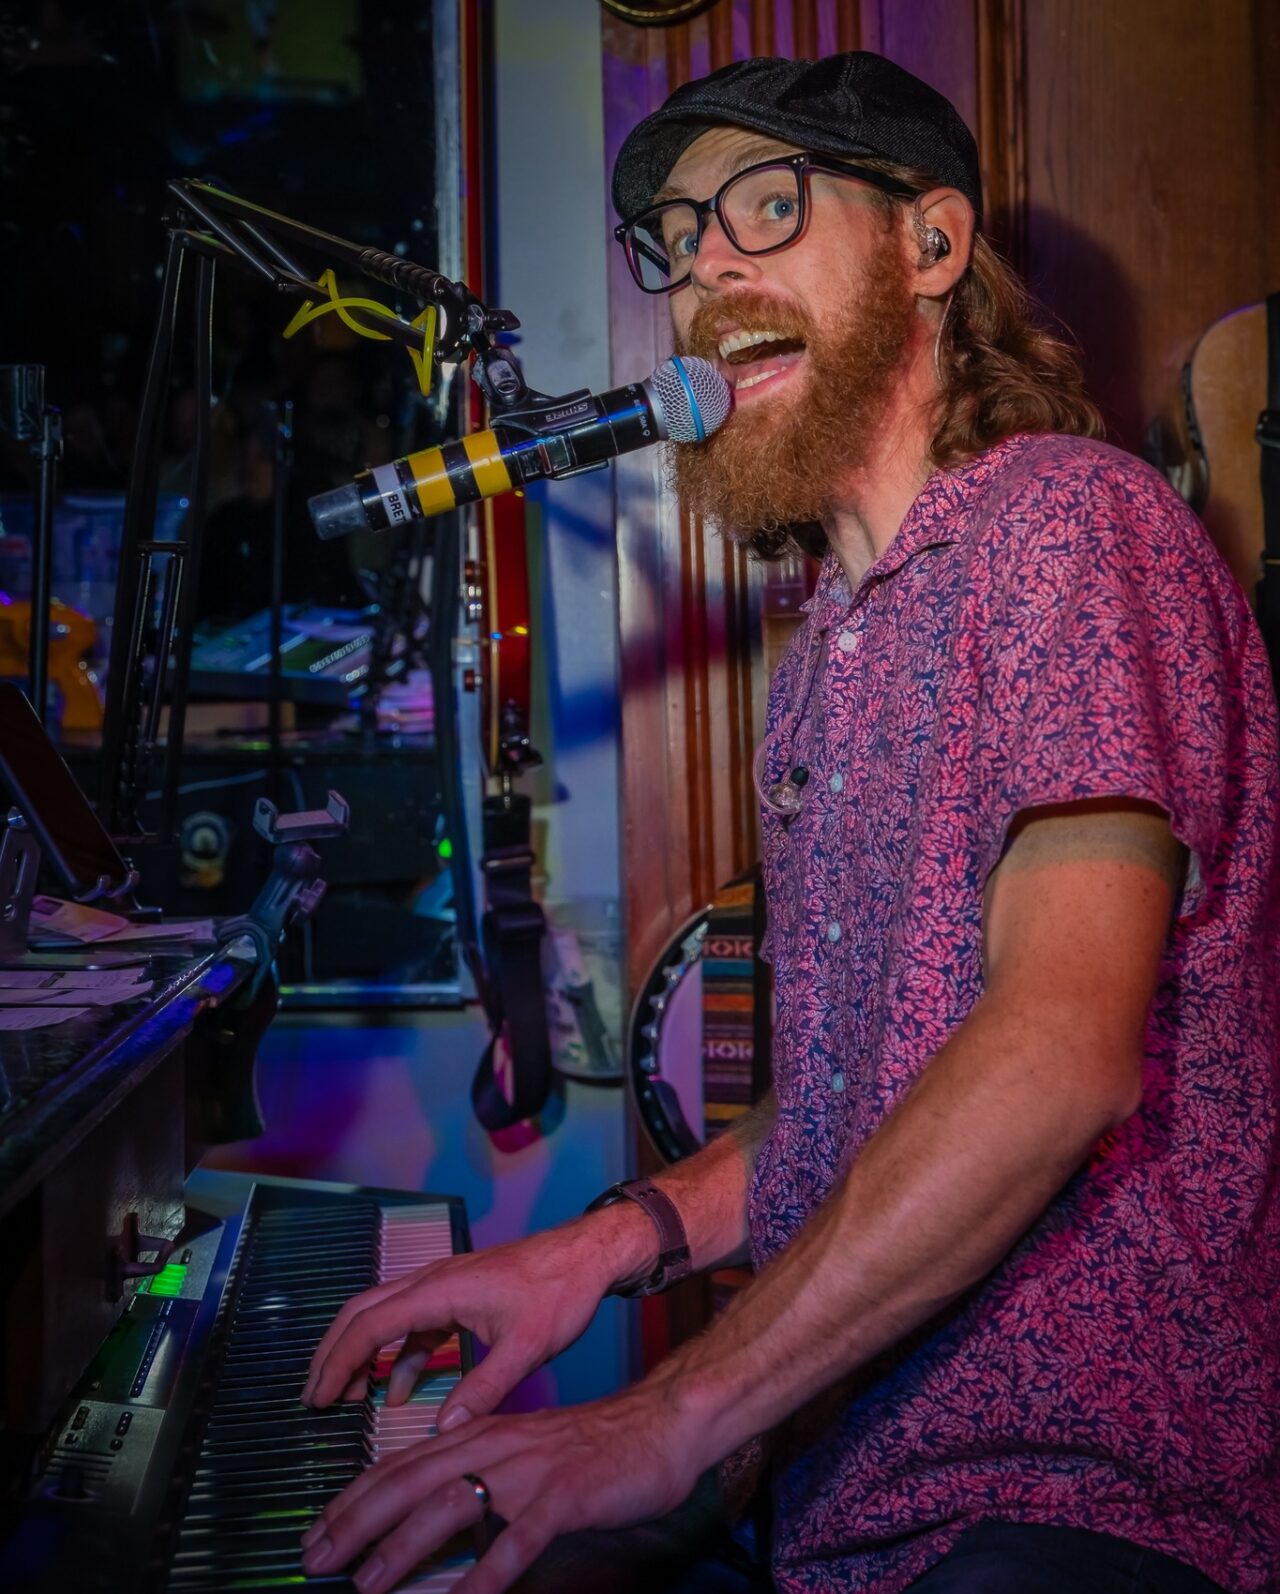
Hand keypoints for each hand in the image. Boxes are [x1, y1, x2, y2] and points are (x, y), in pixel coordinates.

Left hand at [299, 1382, 703, 1593]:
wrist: (658, 1427)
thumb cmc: (589, 1450)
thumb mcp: (520, 1456)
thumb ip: (476, 1478)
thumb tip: (425, 1518)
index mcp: (480, 1434)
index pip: (401, 1465)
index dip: (353, 1499)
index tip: (316, 1532)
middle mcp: (495, 1445)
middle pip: (410, 1481)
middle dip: (357, 1521)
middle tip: (317, 1558)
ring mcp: (528, 1472)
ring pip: (451, 1505)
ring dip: (403, 1546)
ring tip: (368, 1584)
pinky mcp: (563, 1498)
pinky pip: (517, 1541)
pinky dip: (486, 1573)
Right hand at [302, 1214, 642, 1426]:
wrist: (587, 1254)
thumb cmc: (560, 1291)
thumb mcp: (526, 1347)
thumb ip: (484, 1388)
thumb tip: (444, 1429)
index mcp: (440, 1289)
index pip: (370, 1325)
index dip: (338, 1363)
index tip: (318, 1399)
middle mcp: (432, 1281)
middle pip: (363, 1312)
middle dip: (334, 1353)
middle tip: (315, 1398)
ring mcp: (443, 1286)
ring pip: (384, 1315)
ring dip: (363, 1354)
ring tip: (350, 1399)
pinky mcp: (457, 1295)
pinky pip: (413, 1324)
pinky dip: (398, 1355)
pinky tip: (400, 1390)